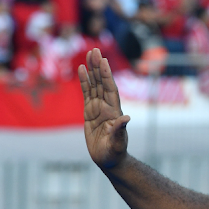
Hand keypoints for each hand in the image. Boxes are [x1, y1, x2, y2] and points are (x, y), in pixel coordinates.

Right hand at [79, 48, 130, 168]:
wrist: (109, 160)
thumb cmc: (115, 153)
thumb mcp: (118, 143)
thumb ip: (120, 131)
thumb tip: (126, 119)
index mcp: (114, 111)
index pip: (110, 89)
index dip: (107, 75)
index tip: (104, 60)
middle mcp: (107, 106)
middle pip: (102, 82)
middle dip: (99, 66)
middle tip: (95, 49)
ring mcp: (98, 108)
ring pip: (95, 85)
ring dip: (92, 70)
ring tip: (89, 54)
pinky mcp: (89, 112)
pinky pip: (86, 93)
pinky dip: (84, 81)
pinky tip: (81, 69)